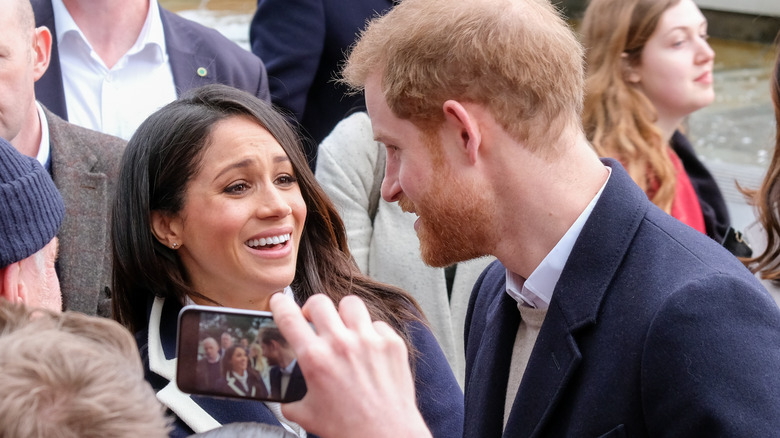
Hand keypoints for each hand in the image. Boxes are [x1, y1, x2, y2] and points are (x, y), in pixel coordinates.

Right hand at [270, 293, 431, 437]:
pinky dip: (371, 333)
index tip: (279, 302)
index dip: (280, 305)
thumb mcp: (306, 414)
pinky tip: (369, 348)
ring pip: (350, 304)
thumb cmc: (349, 428)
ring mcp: (369, 340)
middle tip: (314, 321)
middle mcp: (341, 344)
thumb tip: (284, 391)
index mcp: (315, 359)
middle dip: (312, 309)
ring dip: (343, 314)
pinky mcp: (392, 343)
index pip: (288, 317)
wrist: (385, 435)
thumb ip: (290, 397)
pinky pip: (377, 324)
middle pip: (319, 302)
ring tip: (344, 328)